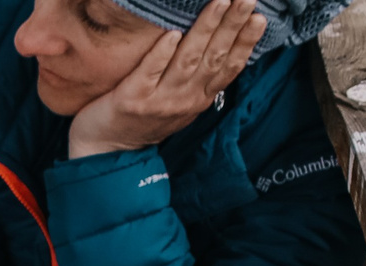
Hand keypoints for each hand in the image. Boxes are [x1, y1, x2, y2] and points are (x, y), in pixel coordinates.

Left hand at [67, 0, 265, 157]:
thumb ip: (200, 79)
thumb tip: (224, 45)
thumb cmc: (143, 120)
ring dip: (205, 29)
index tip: (260, 16)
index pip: (230, 66)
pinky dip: (162, 53)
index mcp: (199, 98)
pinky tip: (173, 34)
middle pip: (214, 56)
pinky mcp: (132, 100)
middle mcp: (184, 99)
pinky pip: (149, 72)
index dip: (247, 41)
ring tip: (219, 2)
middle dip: (232, 24)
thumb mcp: (181, 103)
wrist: (105, 151)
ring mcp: (159, 100)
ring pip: (188, 60)